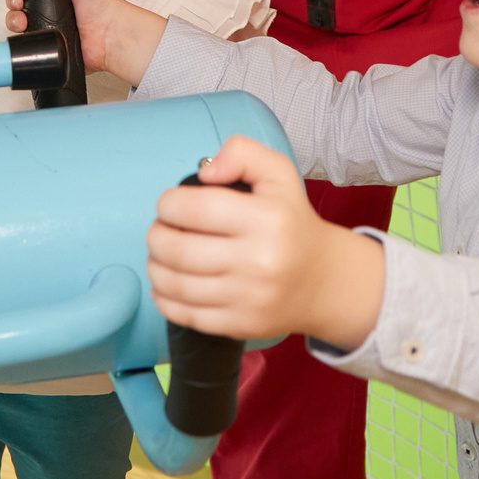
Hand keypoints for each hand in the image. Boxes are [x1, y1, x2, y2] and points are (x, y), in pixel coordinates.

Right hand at [4, 0, 166, 81]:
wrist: (111, 34)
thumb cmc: (102, 3)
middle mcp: (49, 14)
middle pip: (18, 12)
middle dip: (11, 11)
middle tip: (19, 14)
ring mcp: (49, 34)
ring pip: (20, 32)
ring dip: (12, 26)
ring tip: (21, 26)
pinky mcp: (50, 51)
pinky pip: (31, 50)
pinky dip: (24, 46)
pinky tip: (29, 41)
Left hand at [145, 136, 385, 346]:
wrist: (323, 280)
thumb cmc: (291, 222)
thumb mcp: (279, 174)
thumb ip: (242, 153)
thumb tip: (205, 171)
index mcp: (268, 219)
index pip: (195, 209)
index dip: (168, 204)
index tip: (169, 204)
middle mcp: (260, 261)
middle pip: (178, 249)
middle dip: (156, 236)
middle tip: (160, 230)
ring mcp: (250, 298)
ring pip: (176, 284)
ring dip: (155, 266)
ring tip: (159, 255)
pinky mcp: (241, 325)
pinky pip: (185, 315)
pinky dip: (164, 298)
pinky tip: (166, 285)